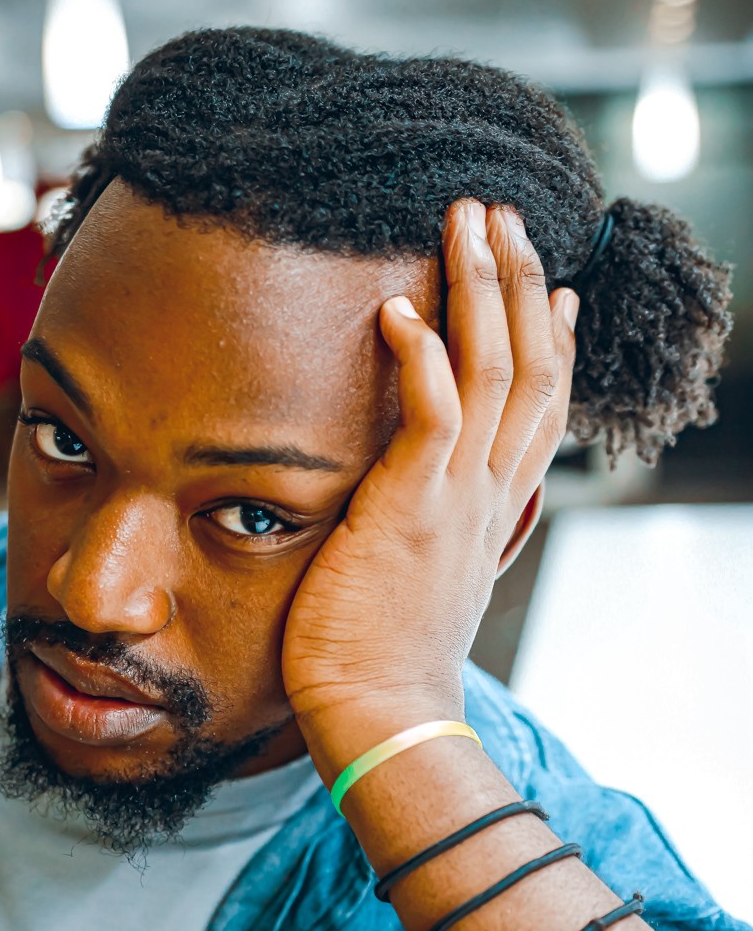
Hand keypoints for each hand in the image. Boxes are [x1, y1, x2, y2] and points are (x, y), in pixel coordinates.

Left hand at [281, 198, 579, 731]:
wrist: (379, 714)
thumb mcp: (433, 577)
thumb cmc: (385, 651)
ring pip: (493, 374)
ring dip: (483, 292)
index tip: (550, 285)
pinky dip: (424, 358)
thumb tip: (456, 504)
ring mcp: (456, 500)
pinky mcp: (412, 510)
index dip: (549, 340)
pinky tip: (401, 309)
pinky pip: (432, 417)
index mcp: (493, 508)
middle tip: (504, 216)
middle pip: (530, 369)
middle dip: (520, 284)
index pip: (539, 407)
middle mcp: (488, 495)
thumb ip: (450, 527)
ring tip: (469, 222)